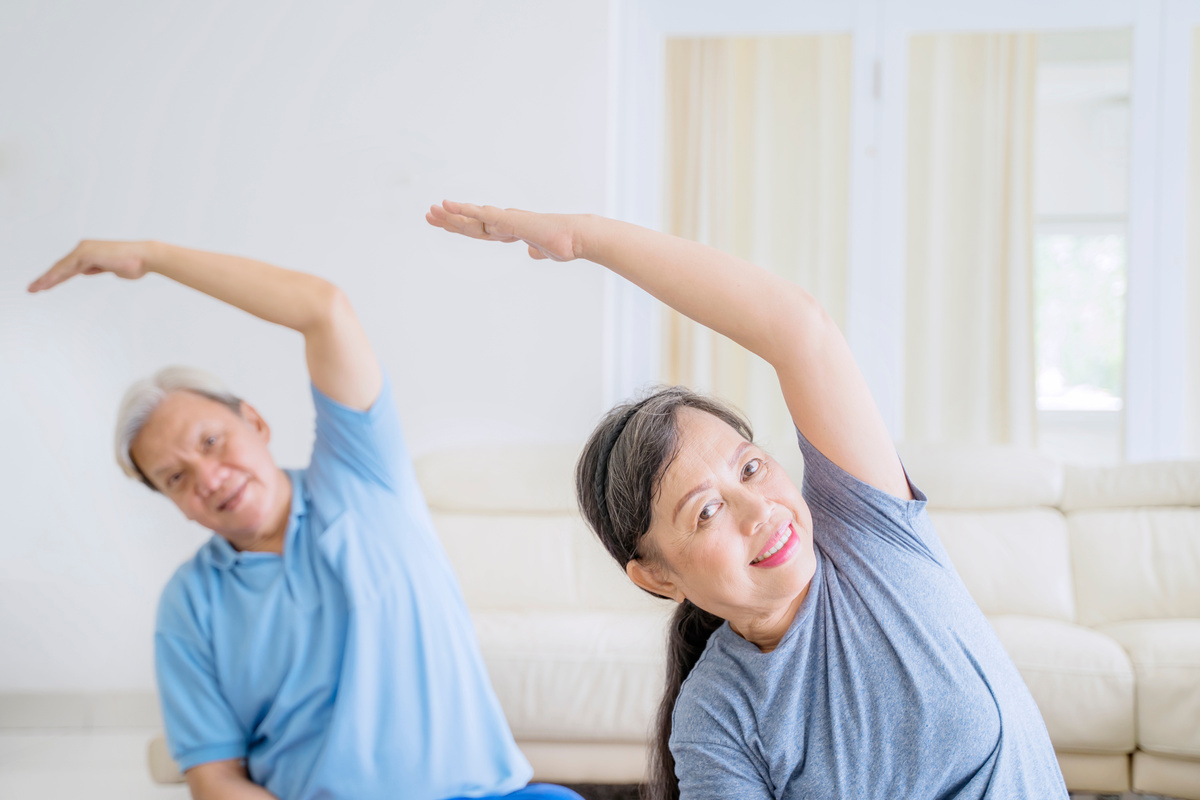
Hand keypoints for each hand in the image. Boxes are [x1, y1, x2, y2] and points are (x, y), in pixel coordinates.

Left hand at [27, 240, 151, 292]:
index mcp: (90, 253)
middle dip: (46, 279)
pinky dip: (56, 275)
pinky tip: (47, 282)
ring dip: (47, 279)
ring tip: (35, 289)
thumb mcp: (111, 268)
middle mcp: (84, 250)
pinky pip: (67, 267)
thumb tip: (86, 270)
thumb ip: (97, 268)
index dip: (55, 277)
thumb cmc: (134, 263)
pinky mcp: (86, 254)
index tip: (45, 286)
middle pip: (61, 267)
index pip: (68, 268)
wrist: (145, 257)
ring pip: (61, 268)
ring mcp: (84, 251)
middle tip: (33, 289)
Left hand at [425, 200, 580, 261]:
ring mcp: (505, 220)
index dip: (463, 227)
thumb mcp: (546, 251)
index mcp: (512, 230)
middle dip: (449, 220)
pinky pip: (480, 213)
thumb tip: (532, 252)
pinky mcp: (508, 219)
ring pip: (471, 218)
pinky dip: (462, 209)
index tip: (445, 224)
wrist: (577, 238)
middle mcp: (506, 223)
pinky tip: (447, 205)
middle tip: (429, 215)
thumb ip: (537, 251)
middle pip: (471, 223)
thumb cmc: (567, 244)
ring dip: (450, 215)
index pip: (481, 230)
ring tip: (431, 211)